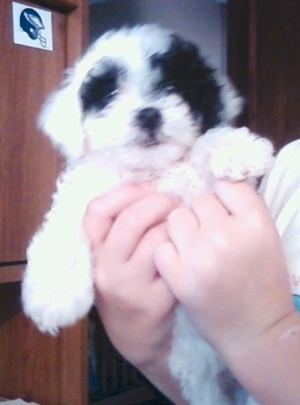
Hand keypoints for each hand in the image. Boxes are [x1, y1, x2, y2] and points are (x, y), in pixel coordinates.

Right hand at [84, 184, 177, 365]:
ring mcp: (130, 288)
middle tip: (172, 202)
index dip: (125, 192)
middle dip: (157, 202)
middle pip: (130, 220)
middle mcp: (106, 270)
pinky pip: (175, 261)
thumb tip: (151, 187)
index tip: (148, 188)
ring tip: (180, 225)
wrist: (134, 337)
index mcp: (92, 254)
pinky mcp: (155, 302)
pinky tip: (188, 248)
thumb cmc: (125, 286)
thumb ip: (120, 226)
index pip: (97, 211)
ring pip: (157, 238)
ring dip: (174, 225)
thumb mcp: (110, 258)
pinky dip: (184, 247)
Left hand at [155, 181, 294, 352]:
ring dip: (182, 230)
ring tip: (194, 250)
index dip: (223, 198)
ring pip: (176, 217)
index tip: (223, 214)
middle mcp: (226, 234)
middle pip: (199, 200)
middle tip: (210, 237)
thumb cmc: (262, 281)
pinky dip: (168, 253)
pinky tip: (181, 266)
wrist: (255, 330)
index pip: (226, 185)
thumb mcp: (266, 237)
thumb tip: (213, 184)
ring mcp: (199, 254)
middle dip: (202, 215)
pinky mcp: (177, 275)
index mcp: (255, 222)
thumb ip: (242, 208)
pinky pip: (161, 245)